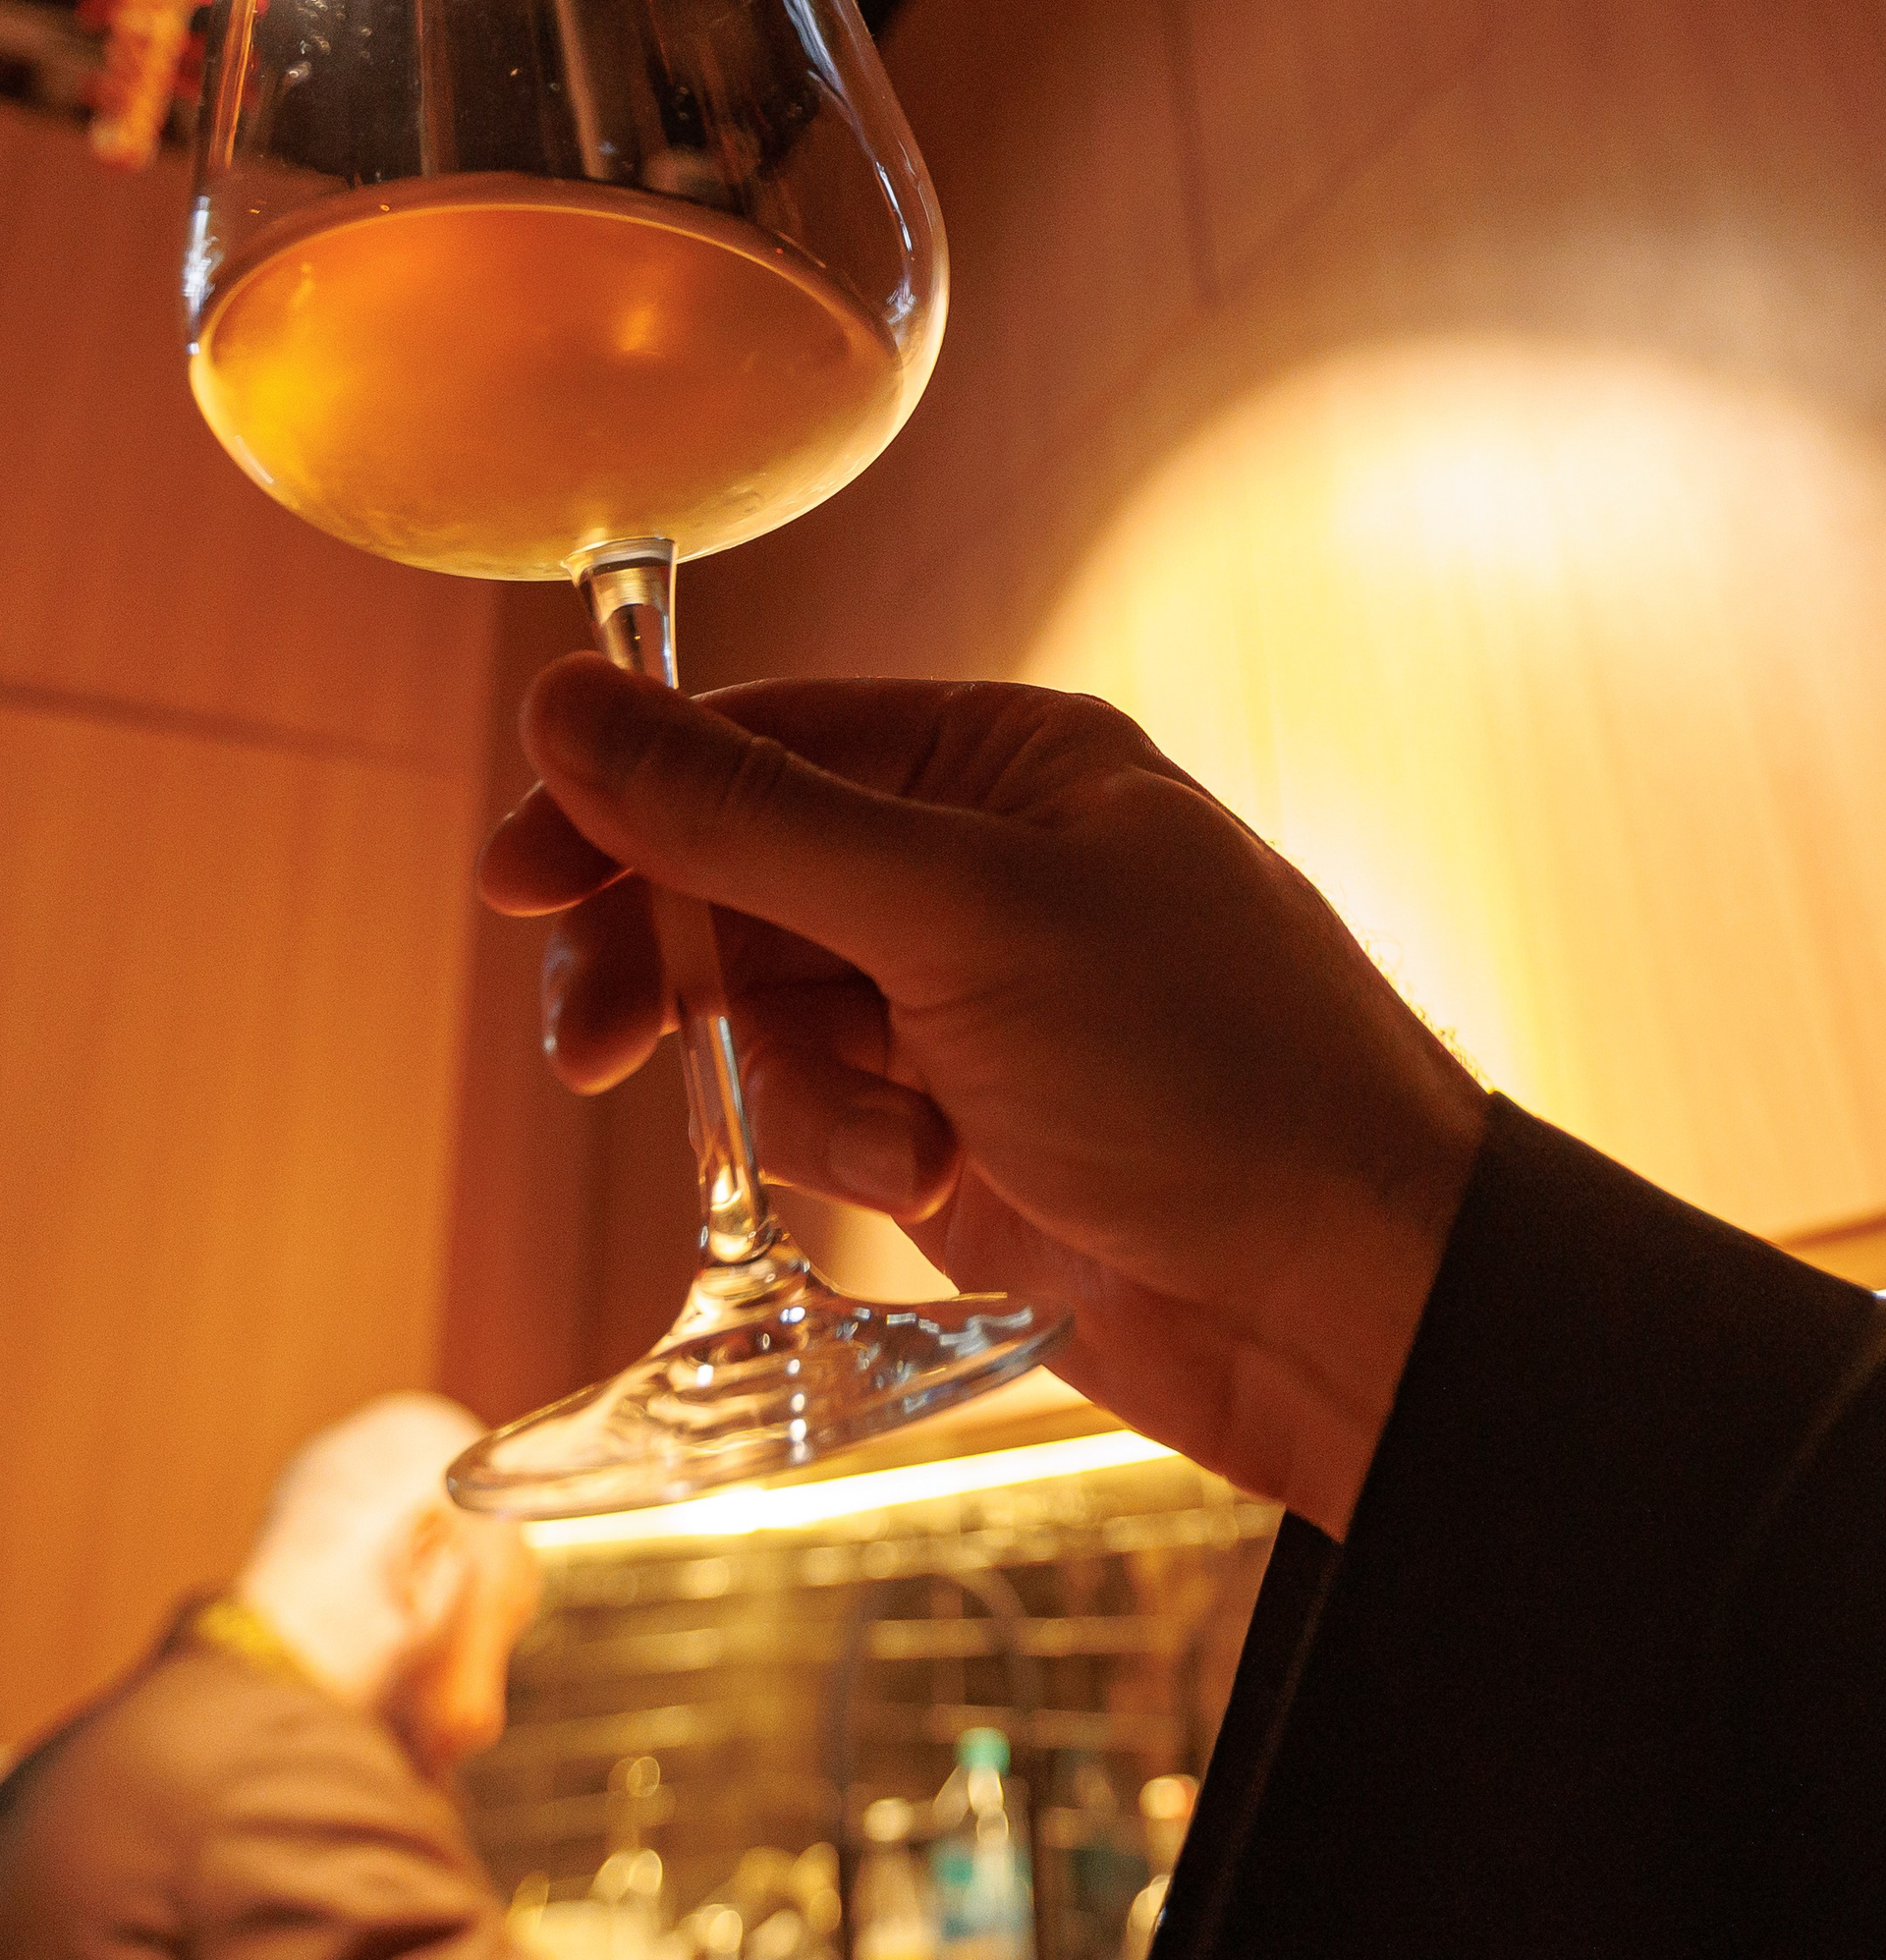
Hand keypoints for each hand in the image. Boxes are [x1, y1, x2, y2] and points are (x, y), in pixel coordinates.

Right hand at [479, 661, 1488, 1536]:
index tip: (516, 873)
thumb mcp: (961, 918)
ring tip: (885, 1138)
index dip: (627, 797)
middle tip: (586, 1042)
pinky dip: (844, 1151)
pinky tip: (932, 1180)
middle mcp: (980, 869)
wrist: (1354, 1306)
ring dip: (784, 1080)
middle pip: (741, 879)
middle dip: (669, 959)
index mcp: (1004, 765)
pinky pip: (819, 1116)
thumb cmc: (1211, 1068)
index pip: (765, 741)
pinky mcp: (961, 1131)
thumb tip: (567, 706)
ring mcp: (968, 1005)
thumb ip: (751, 819)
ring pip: (767, 1010)